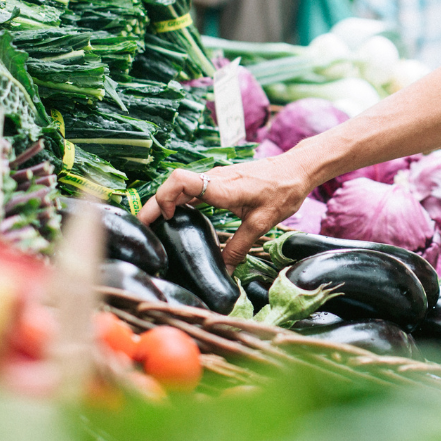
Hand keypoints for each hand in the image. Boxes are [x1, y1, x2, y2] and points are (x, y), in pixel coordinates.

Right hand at [138, 155, 310, 267]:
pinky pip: (192, 188)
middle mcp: (215, 178)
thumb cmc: (283, 191)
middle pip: (173, 184)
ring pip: (181, 186)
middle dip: (154, 204)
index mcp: (223, 187)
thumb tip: (225, 272)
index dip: (165, 198)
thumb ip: (239, 247)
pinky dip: (179, 200)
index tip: (165, 219)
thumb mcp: (262, 223)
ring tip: (155, 226)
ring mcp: (216, 177)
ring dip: (165, 202)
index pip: (181, 181)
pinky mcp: (220, 180)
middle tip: (142, 228)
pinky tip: (178, 218)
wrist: (297, 169)